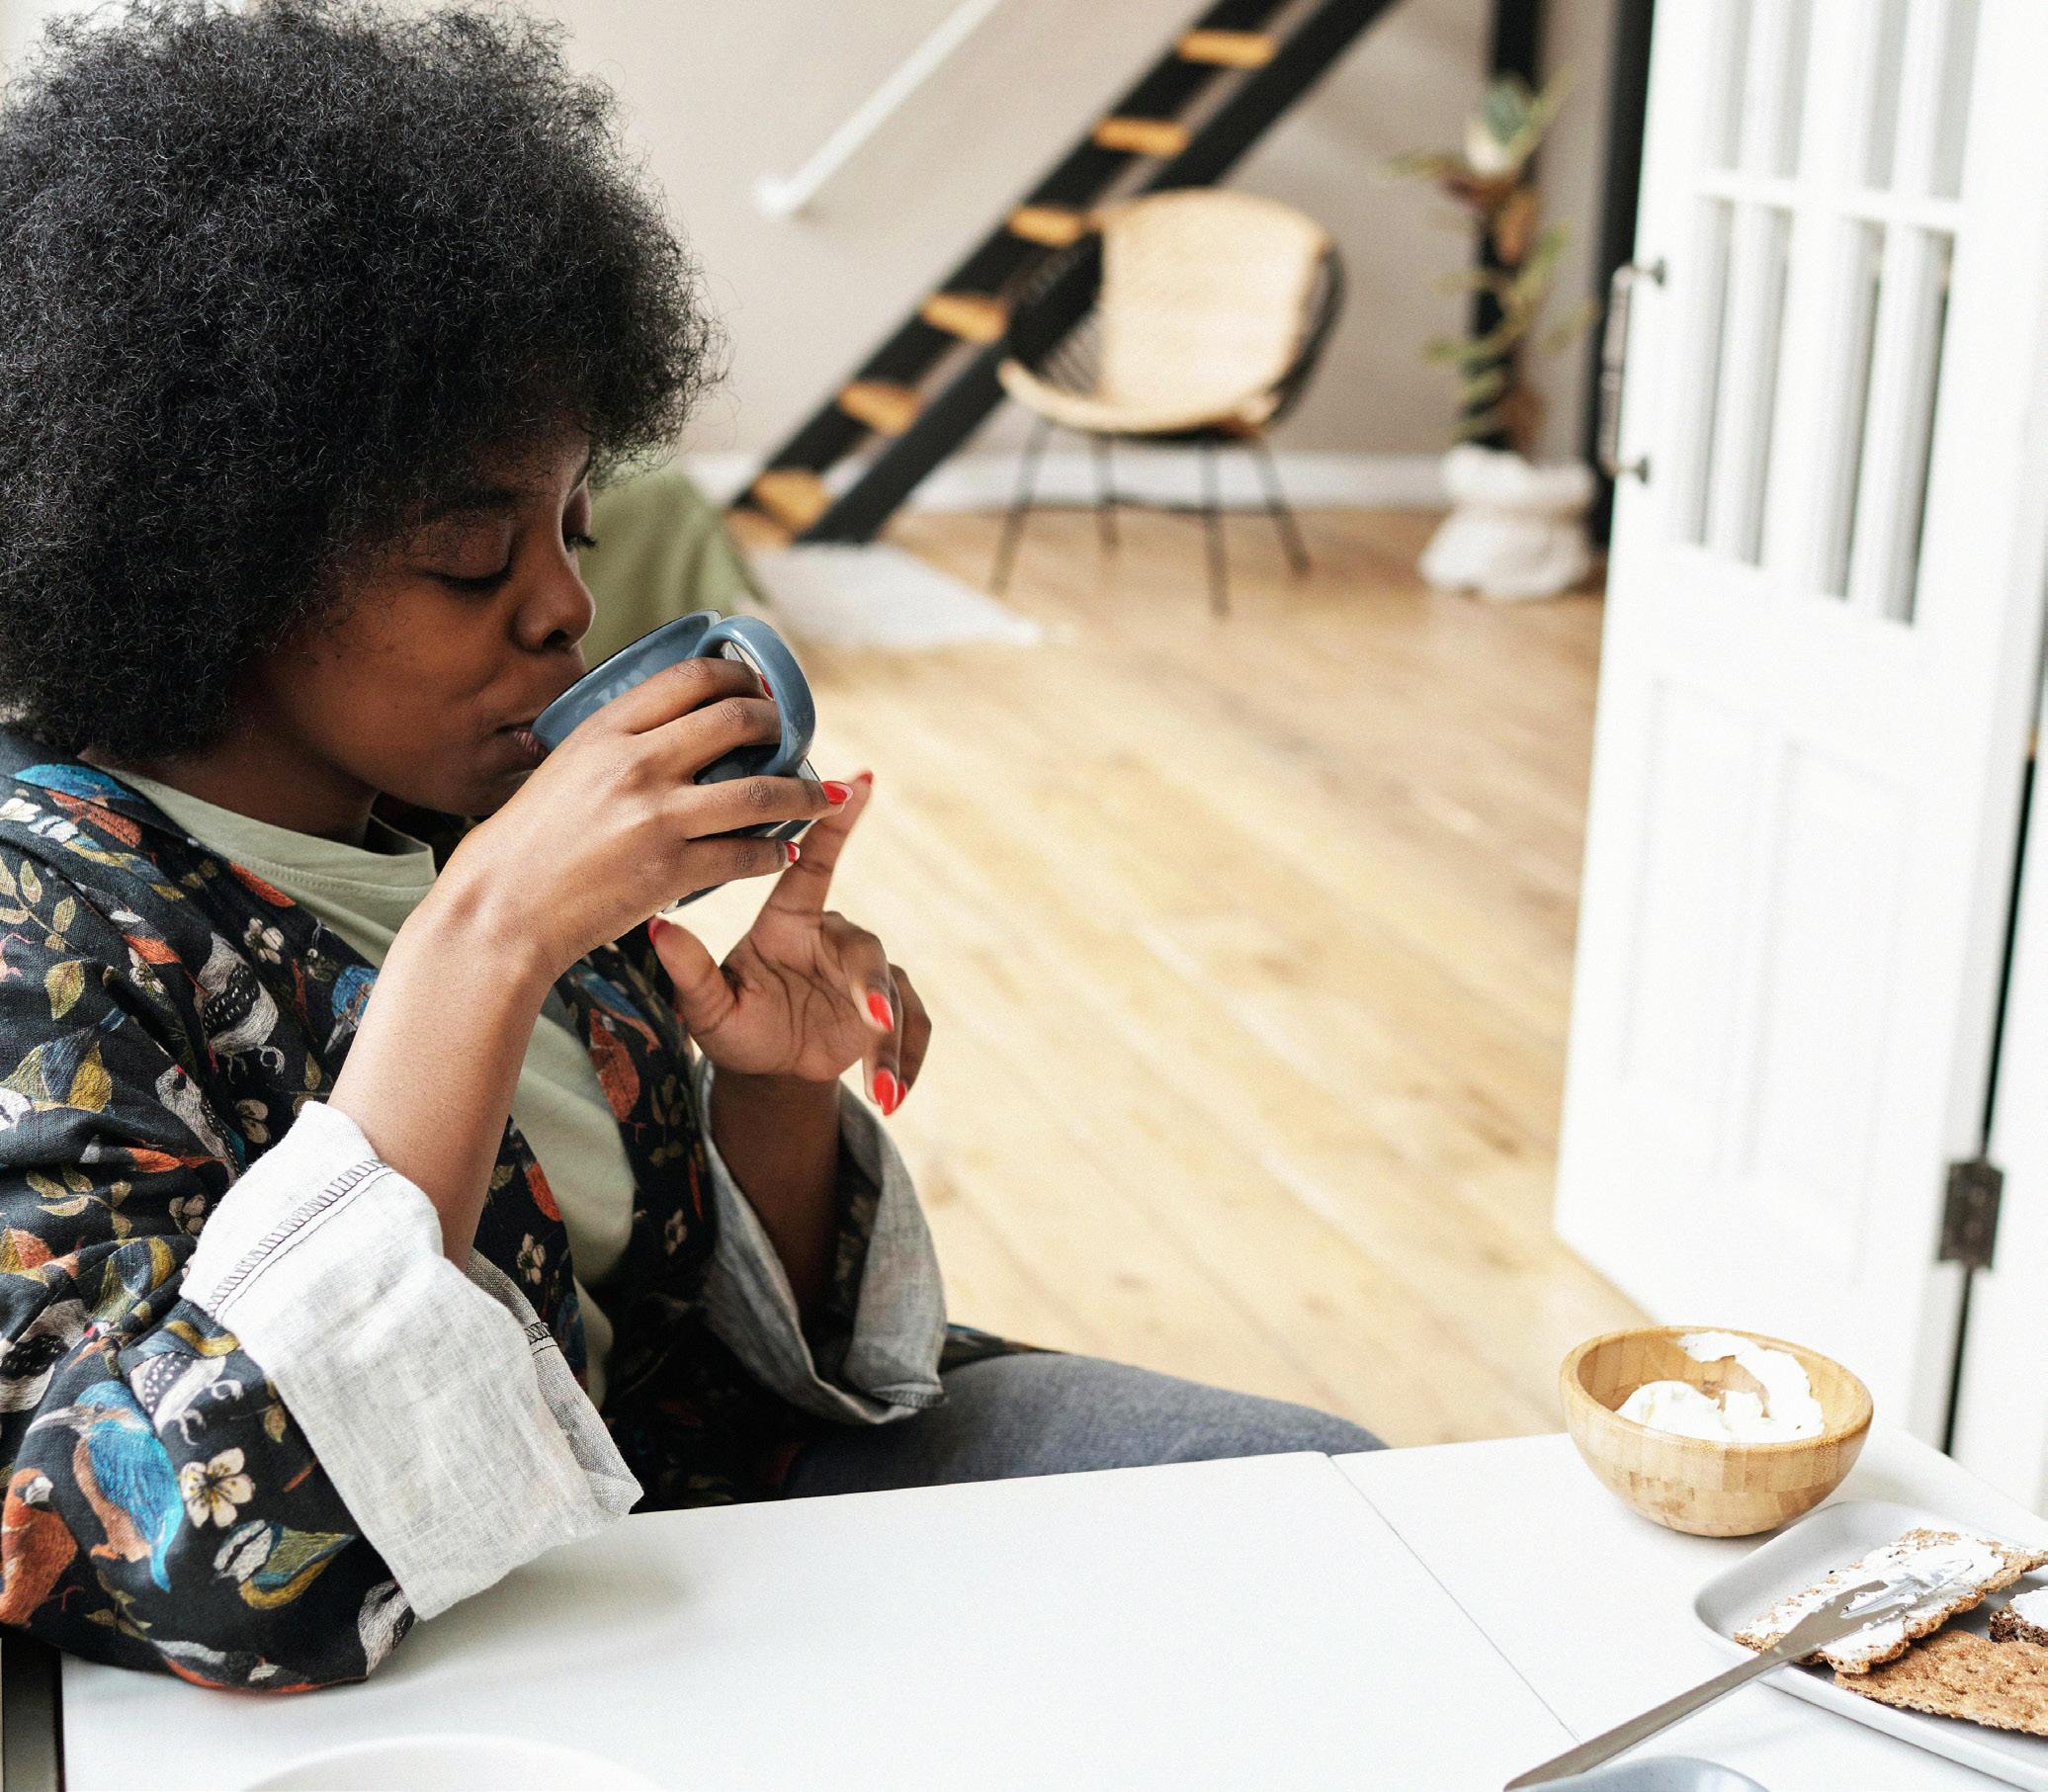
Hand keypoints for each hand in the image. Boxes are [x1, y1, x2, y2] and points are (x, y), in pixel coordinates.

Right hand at [437, 657, 839, 980]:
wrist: (500, 911)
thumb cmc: (523, 843)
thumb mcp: (563, 766)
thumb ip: (614, 744)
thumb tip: (665, 726)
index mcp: (606, 729)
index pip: (690, 678)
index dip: (737, 676)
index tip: (756, 686)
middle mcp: (636, 764)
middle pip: (737, 721)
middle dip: (779, 724)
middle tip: (792, 734)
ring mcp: (657, 818)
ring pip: (760, 791)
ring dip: (803, 791)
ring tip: (822, 794)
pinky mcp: (671, 872)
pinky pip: (747, 856)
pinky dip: (774, 853)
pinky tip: (784, 851)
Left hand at [648, 772, 929, 1113]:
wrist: (766, 1069)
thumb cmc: (733, 1025)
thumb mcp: (706, 1008)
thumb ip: (688, 972)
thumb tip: (656, 928)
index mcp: (790, 922)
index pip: (815, 863)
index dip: (836, 820)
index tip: (858, 778)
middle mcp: (832, 939)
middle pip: (865, 947)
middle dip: (871, 984)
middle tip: (872, 1016)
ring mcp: (864, 976)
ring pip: (894, 993)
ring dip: (891, 1041)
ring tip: (881, 1085)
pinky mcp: (888, 1013)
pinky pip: (912, 1030)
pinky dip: (904, 1064)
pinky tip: (892, 1097)